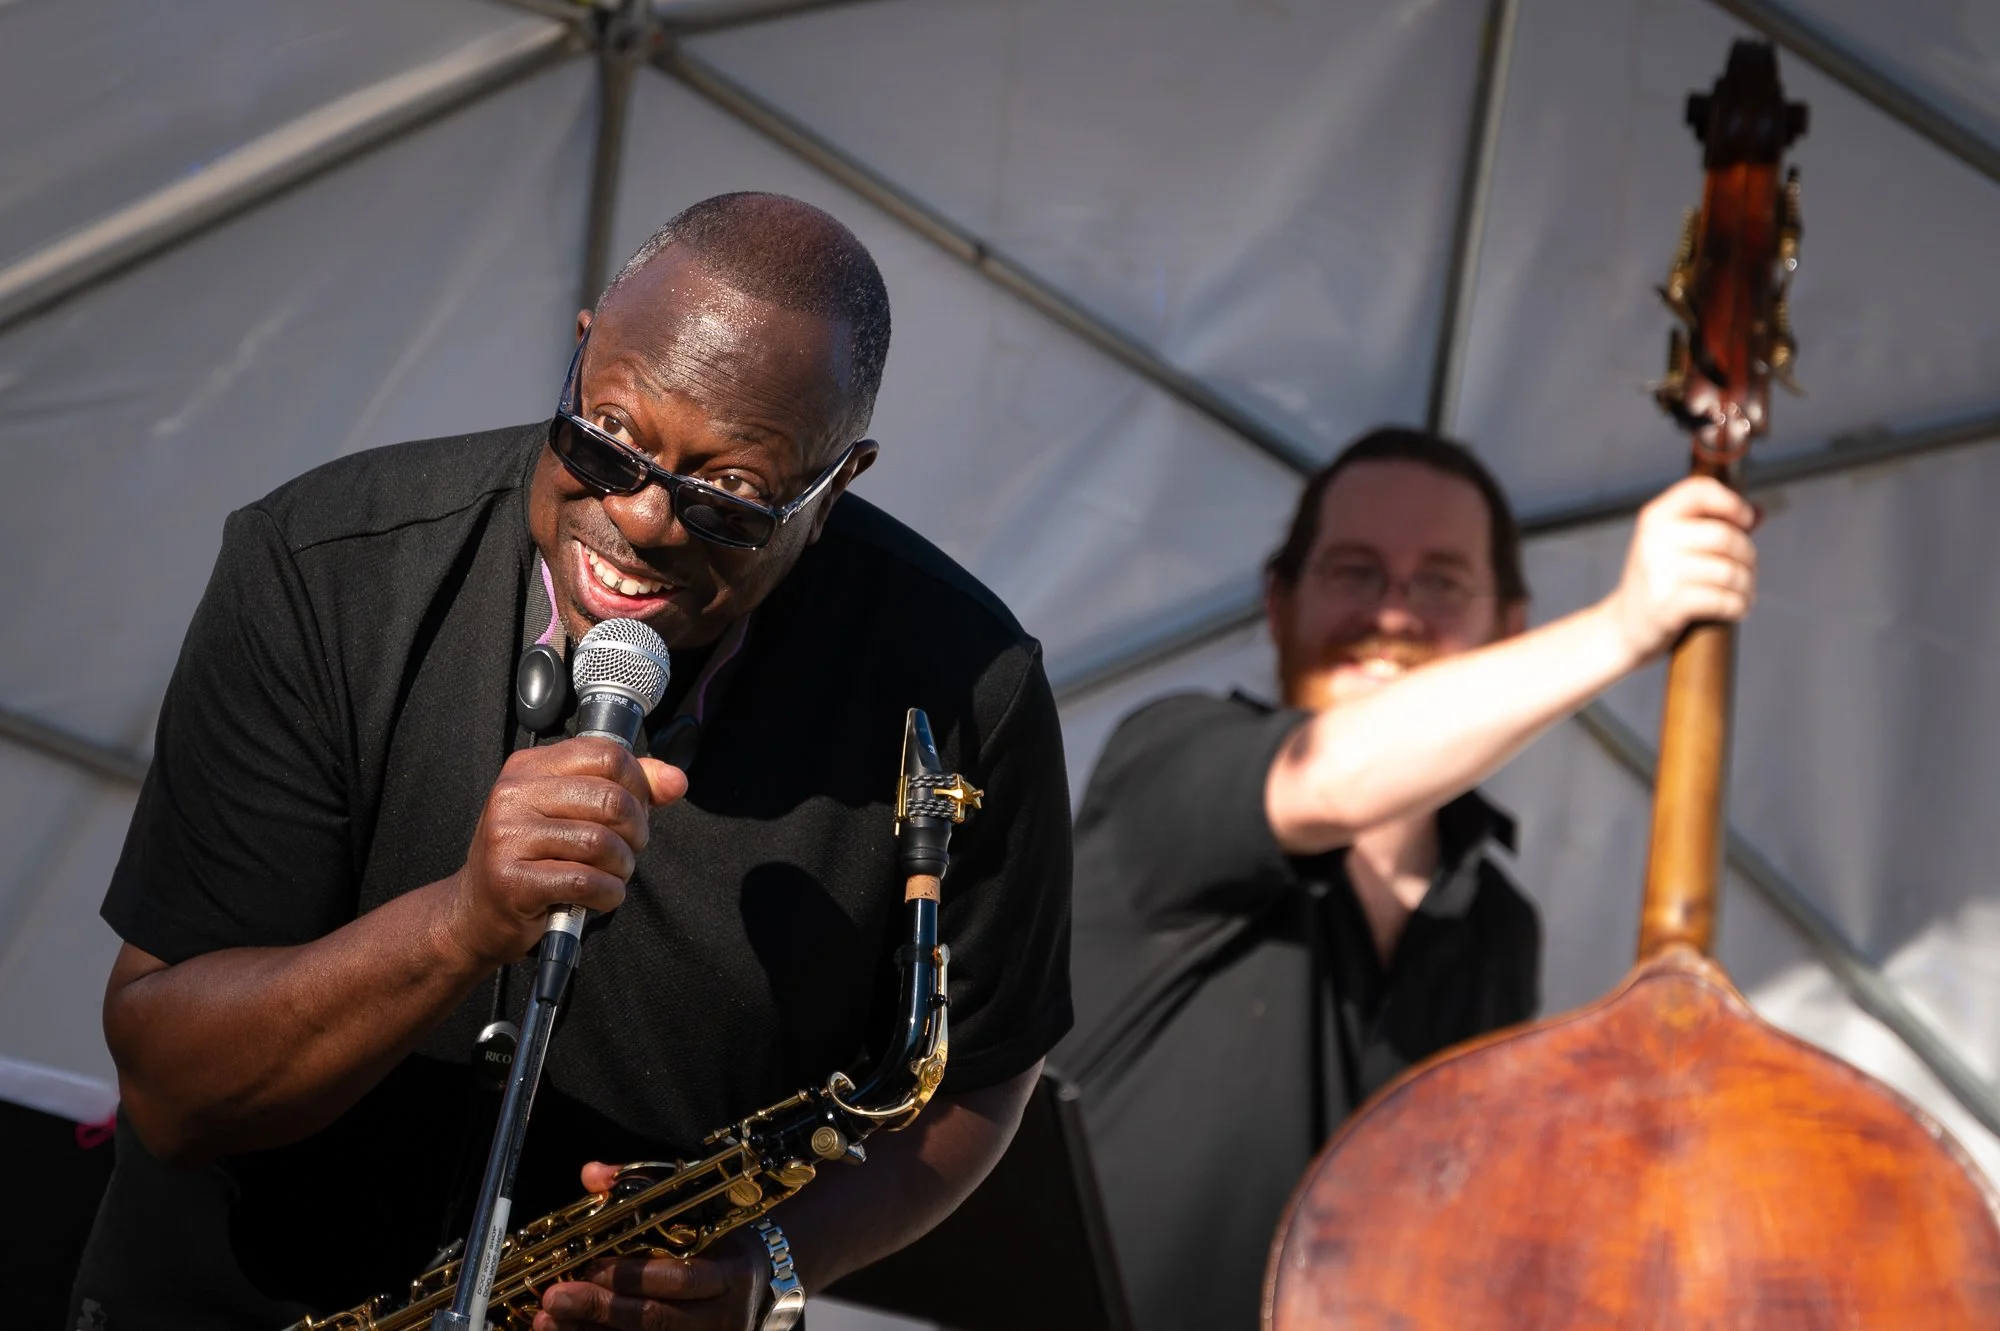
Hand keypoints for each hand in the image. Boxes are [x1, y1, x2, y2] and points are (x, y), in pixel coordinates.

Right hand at [444, 741, 686, 966]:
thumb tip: (676, 780)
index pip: (605, 754)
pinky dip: (608, 893)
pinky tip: (601, 896)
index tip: (638, 809)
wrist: (476, 914)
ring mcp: (507, 837)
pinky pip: (585, 880)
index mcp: (529, 768)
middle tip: (630, 849)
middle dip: (636, 830)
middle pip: (609, 799)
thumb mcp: (572, 812)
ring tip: (613, 874)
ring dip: (622, 866)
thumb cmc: (532, 859)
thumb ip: (627, 789)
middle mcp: (513, 795)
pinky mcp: (512, 881)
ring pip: (600, 842)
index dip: (638, 783)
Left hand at [533, 1163, 765, 1330]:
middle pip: (657, 1318)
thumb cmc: (719, 1238)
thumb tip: (593, 1175)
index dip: (634, 1276)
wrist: (759, 1280)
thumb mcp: (695, 1207)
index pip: (682, 1279)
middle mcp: (721, 1316)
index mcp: (729, 1273)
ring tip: (548, 1321)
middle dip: (602, 1308)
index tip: (589, 1266)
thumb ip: (643, 1188)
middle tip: (556, 1297)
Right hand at [1602, 475, 1758, 661]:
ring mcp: (1659, 571)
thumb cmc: (1658, 584)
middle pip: (1726, 536)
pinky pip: (1723, 600)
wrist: (1623, 627)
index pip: (1701, 490)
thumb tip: (1760, 511)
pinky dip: (1738, 606)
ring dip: (1747, 587)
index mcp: (1655, 517)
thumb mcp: (1677, 547)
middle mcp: (1655, 539)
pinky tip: (1736, 609)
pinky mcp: (1667, 603)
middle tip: (1748, 571)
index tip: (1746, 520)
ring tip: (1743, 594)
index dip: (1733, 503)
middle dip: (1748, 557)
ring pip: (1729, 572)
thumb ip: (1715, 526)